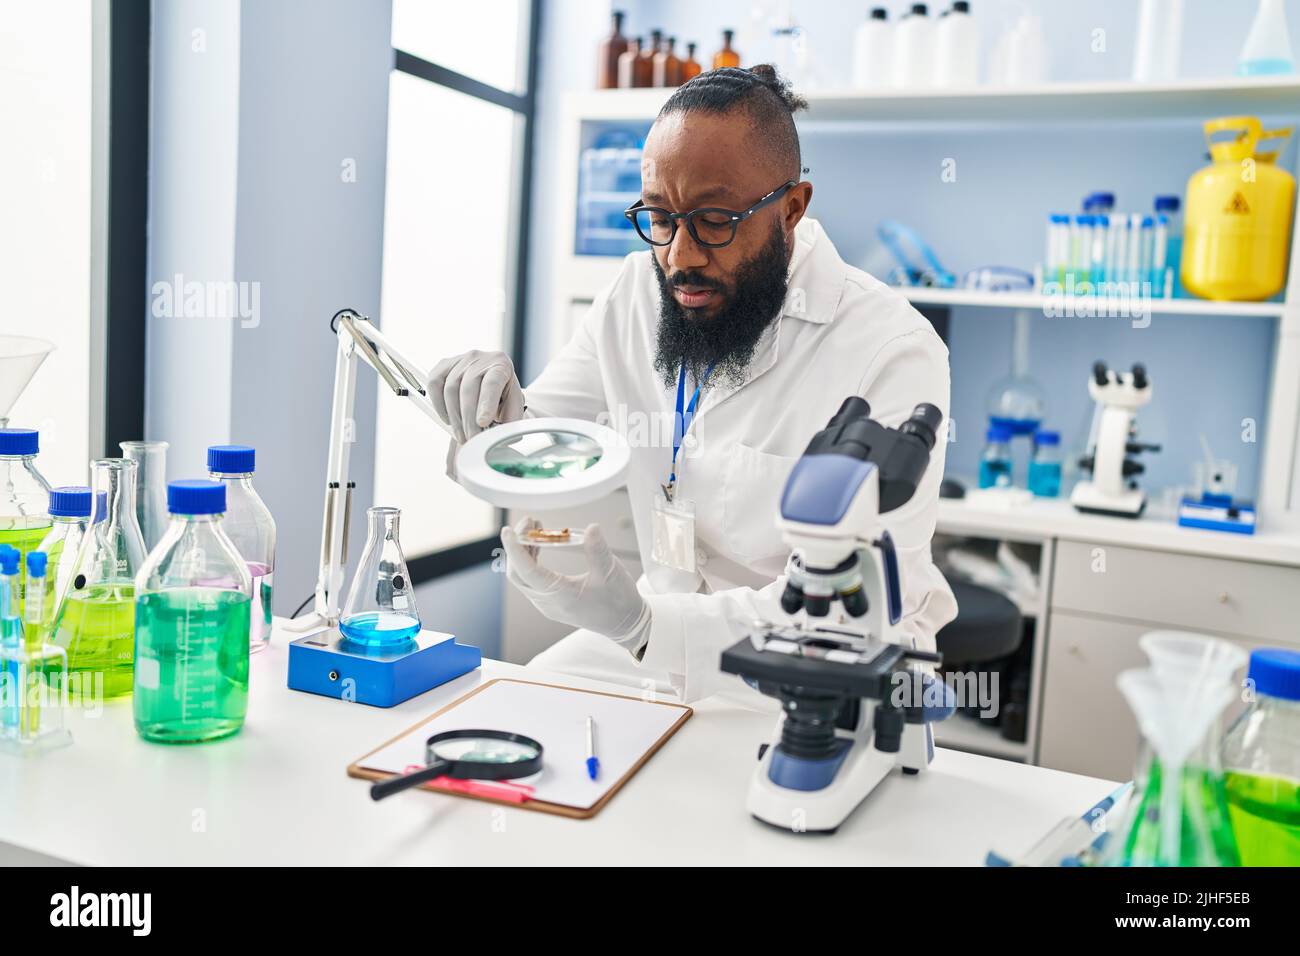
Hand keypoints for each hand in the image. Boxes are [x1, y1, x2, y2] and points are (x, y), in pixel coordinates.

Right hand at [427, 349, 525, 443]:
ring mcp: (459, 360)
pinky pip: (435, 385)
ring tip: (462, 435)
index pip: (492, 383)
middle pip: (468, 389)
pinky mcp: (443, 365)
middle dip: (468, 419)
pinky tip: (448, 419)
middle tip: (471, 439)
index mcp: (501, 365)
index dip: (486, 403)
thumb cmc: (501, 395)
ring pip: (450, 389)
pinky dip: (438, 405)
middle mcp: (479, 358)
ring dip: (454, 417)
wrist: (490, 381)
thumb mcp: (512, 407)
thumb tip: (500, 437)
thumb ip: (510, 422)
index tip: (483, 422)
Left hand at [500, 519, 648, 645]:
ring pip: (523, 577)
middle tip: (529, 522)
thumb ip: (598, 549)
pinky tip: (538, 544)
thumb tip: (592, 528)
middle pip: (518, 573)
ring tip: (533, 527)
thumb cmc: (619, 601)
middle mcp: (549, 603)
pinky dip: (530, 560)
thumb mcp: (611, 571)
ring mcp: (547, 604)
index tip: (508, 532)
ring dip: (523, 551)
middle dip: (518, 545)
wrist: (625, 622)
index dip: (515, 550)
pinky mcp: (550, 601)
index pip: (528, 571)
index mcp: (561, 596)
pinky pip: (531, 580)